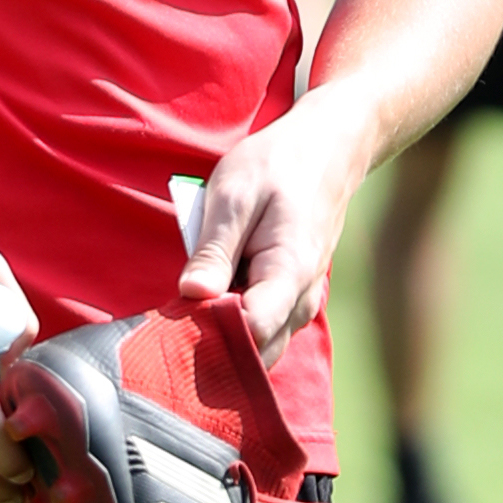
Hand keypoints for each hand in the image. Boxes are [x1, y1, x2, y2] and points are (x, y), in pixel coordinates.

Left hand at [176, 90, 371, 366]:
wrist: (326, 151)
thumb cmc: (277, 166)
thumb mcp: (234, 196)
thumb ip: (214, 251)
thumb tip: (191, 295)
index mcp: (289, 273)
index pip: (251, 332)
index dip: (210, 333)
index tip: (178, 318)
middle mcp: (302, 299)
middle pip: (256, 351)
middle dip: (215, 344)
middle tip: (175, 319)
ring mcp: (303, 302)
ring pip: (262, 346)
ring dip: (226, 335)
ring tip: (194, 305)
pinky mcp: (296, 298)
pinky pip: (267, 329)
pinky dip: (239, 324)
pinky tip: (214, 299)